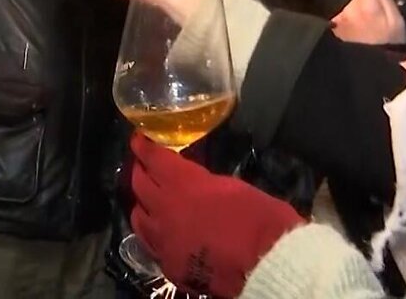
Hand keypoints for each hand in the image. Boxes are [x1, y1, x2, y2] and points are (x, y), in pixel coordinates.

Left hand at [129, 133, 303, 297]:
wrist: (266, 266)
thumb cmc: (260, 219)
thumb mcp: (233, 186)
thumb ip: (205, 183)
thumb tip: (197, 184)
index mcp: (182, 183)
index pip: (153, 158)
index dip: (143, 146)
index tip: (138, 140)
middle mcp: (164, 209)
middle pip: (139, 185)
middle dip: (140, 171)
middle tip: (144, 166)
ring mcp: (163, 240)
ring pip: (139, 217)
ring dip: (143, 204)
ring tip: (149, 200)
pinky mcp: (168, 265)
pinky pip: (152, 245)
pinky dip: (153, 234)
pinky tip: (161, 233)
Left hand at [331, 0, 405, 44]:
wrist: (368, 71)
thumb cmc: (388, 45)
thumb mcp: (396, 21)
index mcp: (367, 6)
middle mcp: (347, 10)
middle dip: (362, 0)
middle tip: (372, 16)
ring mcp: (336, 20)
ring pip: (346, 7)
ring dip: (353, 13)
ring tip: (363, 29)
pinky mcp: (329, 29)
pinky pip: (339, 18)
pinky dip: (346, 23)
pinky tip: (353, 34)